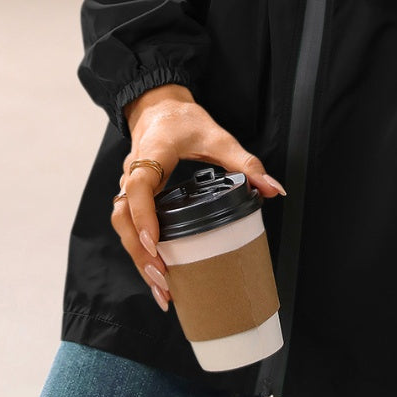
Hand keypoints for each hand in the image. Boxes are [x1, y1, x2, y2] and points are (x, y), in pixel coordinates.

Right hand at [115, 84, 285, 312]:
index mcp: (152, 154)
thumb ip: (245, 162)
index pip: (139, 187)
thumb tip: (274, 189)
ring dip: (138, 258)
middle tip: (163, 278)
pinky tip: (157, 275)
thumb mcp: (217, 137)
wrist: (158, 106)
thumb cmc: (184, 120)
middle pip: (123, 217)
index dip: (144, 215)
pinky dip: (140, 252)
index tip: (156, 243)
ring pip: (122, 226)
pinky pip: (129, 227)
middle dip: (140, 251)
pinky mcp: (132, 198)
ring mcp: (127, 186)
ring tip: (161, 289)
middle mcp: (132, 172)